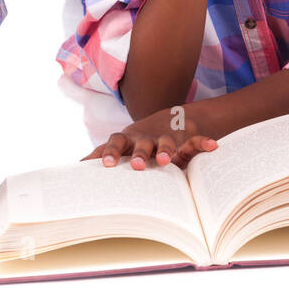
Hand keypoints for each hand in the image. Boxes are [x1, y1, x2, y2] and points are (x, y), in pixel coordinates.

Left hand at [81, 106, 218, 170]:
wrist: (170, 119)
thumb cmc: (138, 141)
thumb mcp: (121, 146)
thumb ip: (102, 155)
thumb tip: (76, 168)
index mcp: (127, 140)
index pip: (115, 144)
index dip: (111, 153)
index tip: (106, 166)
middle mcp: (145, 137)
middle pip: (140, 144)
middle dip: (139, 154)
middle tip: (136, 166)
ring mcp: (165, 136)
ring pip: (165, 142)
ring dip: (165, 150)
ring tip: (165, 160)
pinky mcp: (184, 137)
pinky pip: (195, 140)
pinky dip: (203, 142)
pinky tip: (212, 146)